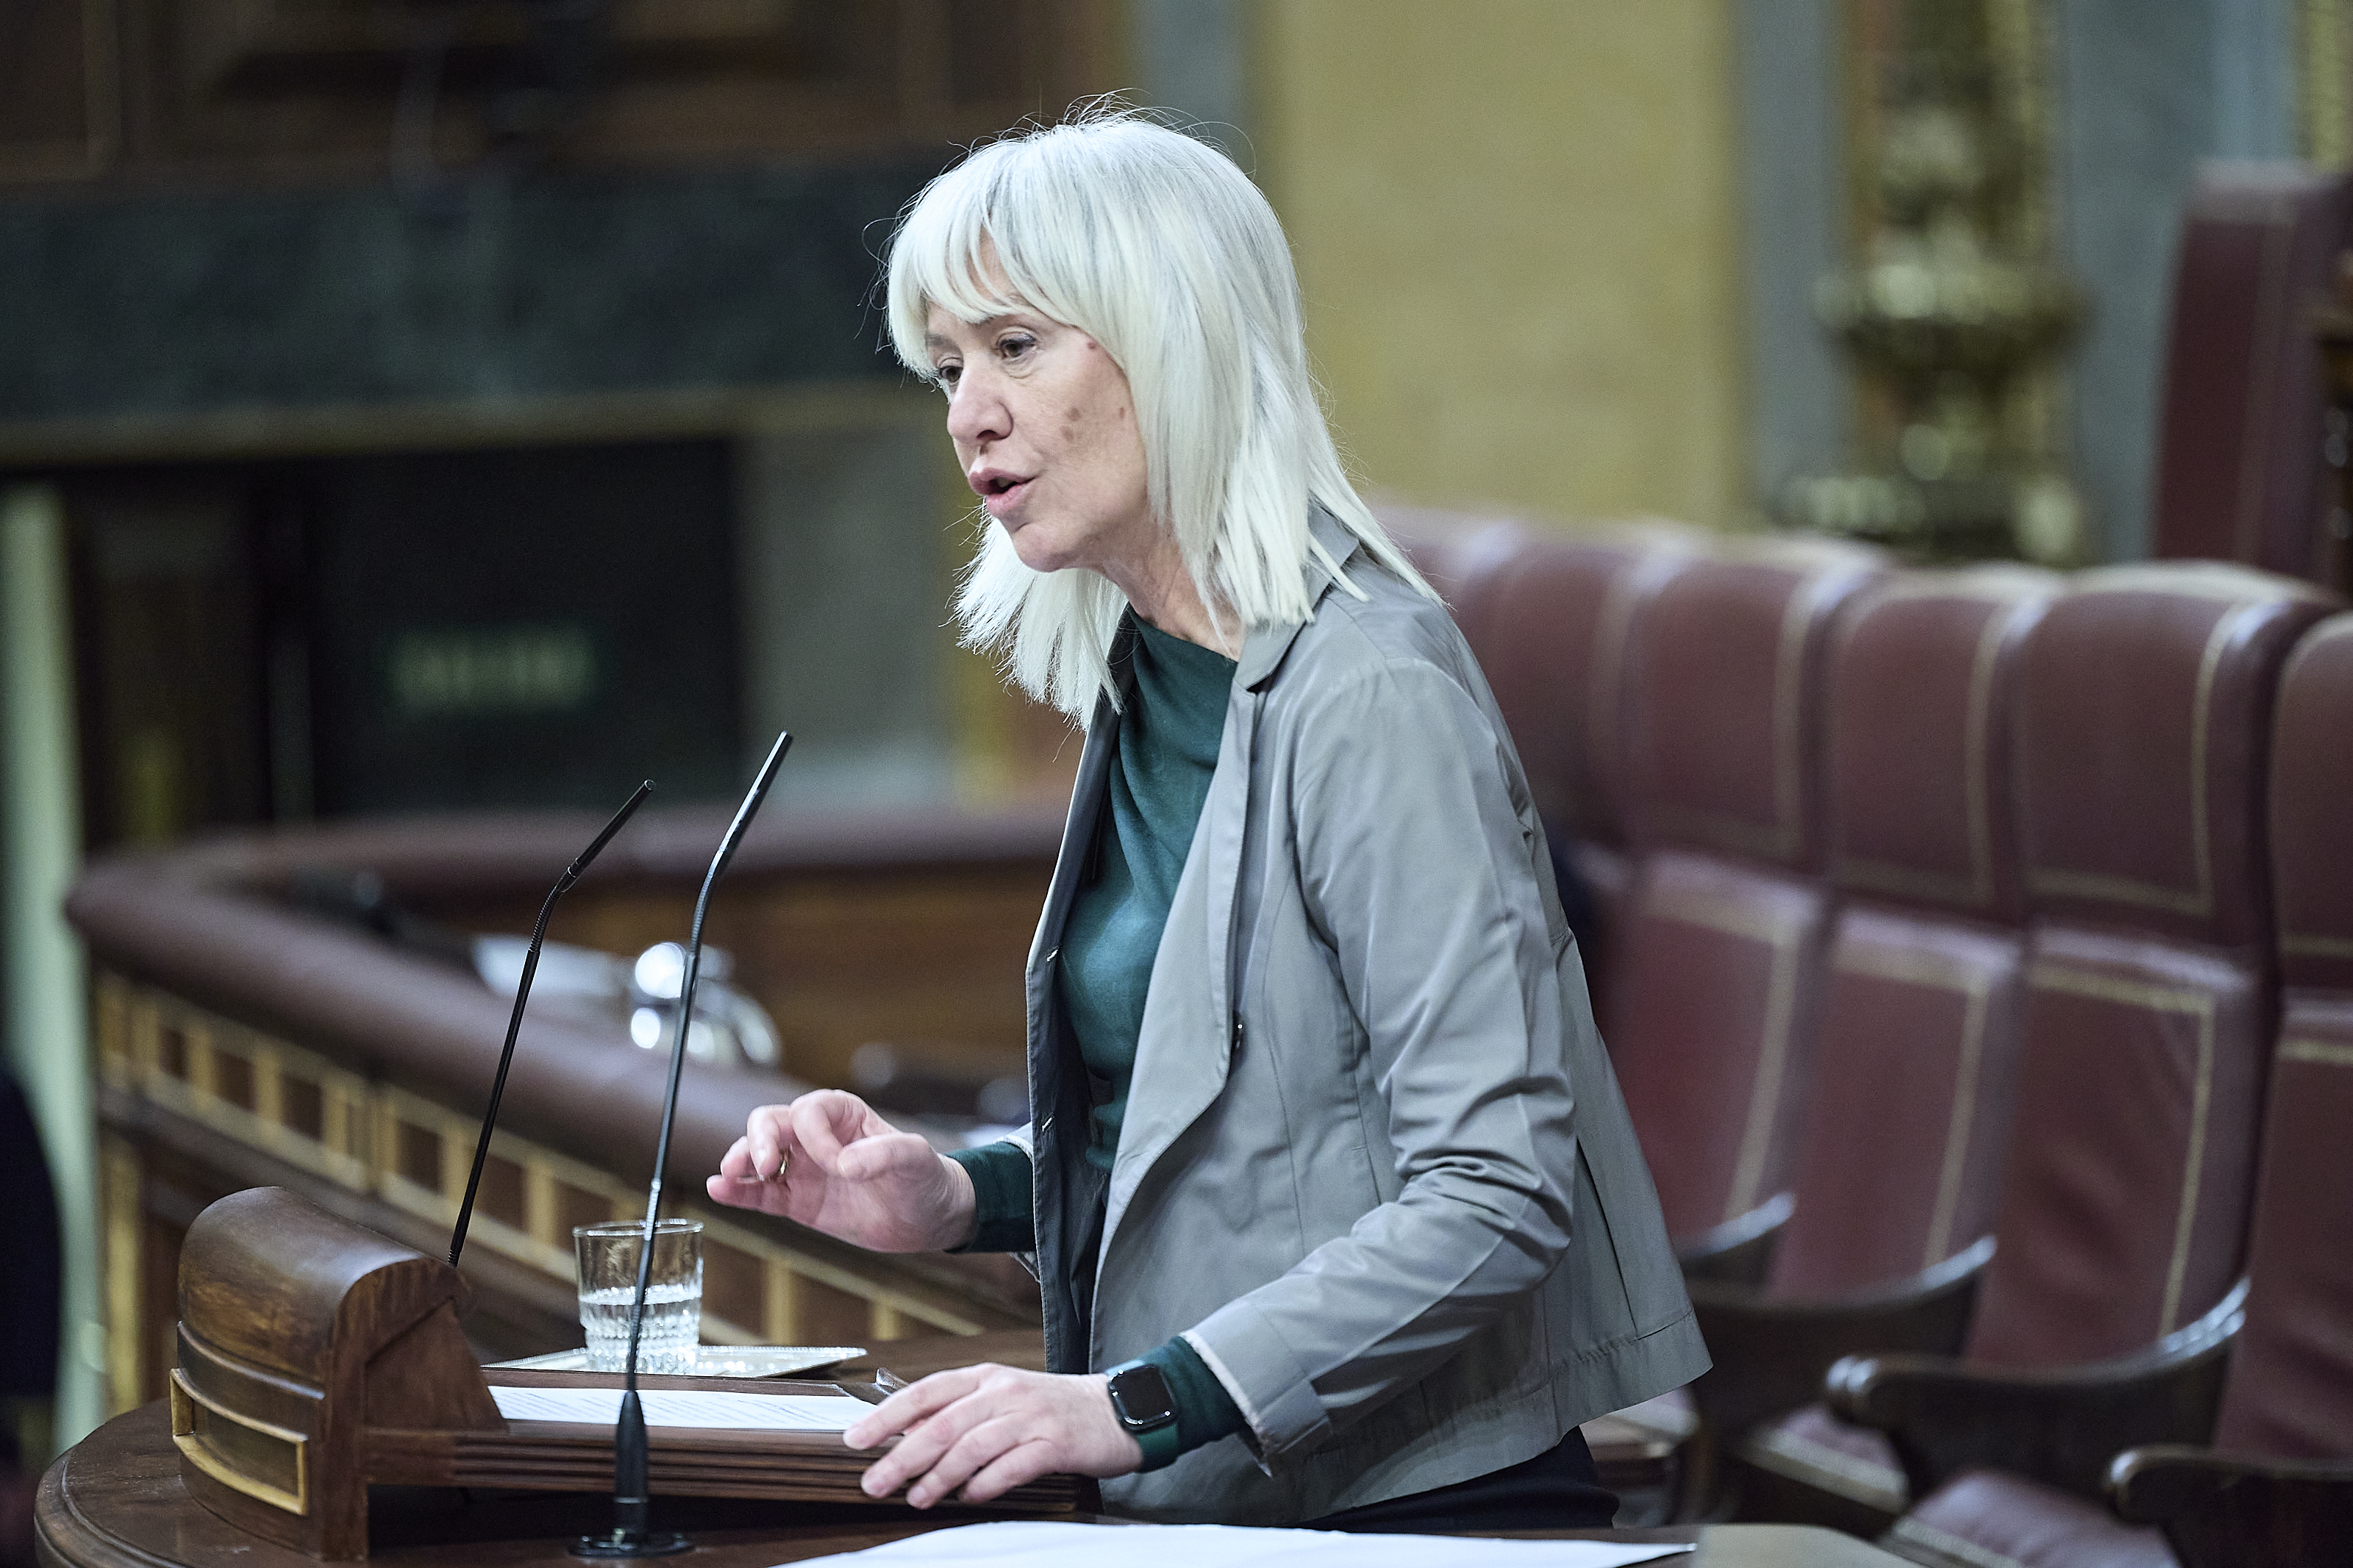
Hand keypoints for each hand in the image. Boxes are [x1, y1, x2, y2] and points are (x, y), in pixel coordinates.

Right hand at [703, 1091, 975, 1252]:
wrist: (927, 1217)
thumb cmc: (924, 1178)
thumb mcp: (915, 1159)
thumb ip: (885, 1154)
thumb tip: (846, 1164)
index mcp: (842, 1114)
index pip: (808, 1112)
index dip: (815, 1137)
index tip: (838, 1166)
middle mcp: (816, 1137)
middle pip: (770, 1123)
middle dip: (759, 1140)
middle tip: (762, 1164)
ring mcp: (803, 1169)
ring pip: (757, 1156)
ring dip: (739, 1162)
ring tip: (728, 1176)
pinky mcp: (797, 1202)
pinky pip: (760, 1194)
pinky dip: (738, 1192)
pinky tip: (720, 1191)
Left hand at [843, 1364, 1143, 1506]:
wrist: (1114, 1411)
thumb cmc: (1050, 1409)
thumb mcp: (1000, 1399)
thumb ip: (958, 1414)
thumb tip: (905, 1438)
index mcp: (985, 1376)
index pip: (925, 1392)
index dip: (887, 1415)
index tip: (856, 1439)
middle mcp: (1004, 1390)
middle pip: (942, 1422)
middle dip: (902, 1456)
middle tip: (875, 1482)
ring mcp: (1031, 1415)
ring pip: (972, 1445)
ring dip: (939, 1475)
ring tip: (917, 1498)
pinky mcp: (1056, 1443)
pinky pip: (1012, 1465)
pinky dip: (986, 1484)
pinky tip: (969, 1498)